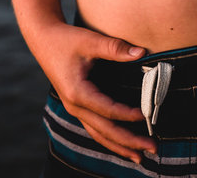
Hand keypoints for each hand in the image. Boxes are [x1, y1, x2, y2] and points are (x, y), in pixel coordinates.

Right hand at [27, 20, 156, 162]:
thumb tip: (141, 52)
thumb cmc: (67, 39)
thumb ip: (116, 48)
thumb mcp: (91, 41)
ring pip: (99, 135)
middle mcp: (75, 106)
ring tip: (139, 158)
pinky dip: (110, 139)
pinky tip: (123, 146)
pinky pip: (95, 129)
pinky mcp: (78, 107)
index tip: (147, 115)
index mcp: (77, 93)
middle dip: (129, 141)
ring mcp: (75, 109)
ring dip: (120, 146)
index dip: (128, 114)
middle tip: (153, 148)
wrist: (43, 39)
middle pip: (105, 131)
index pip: (108, 110)